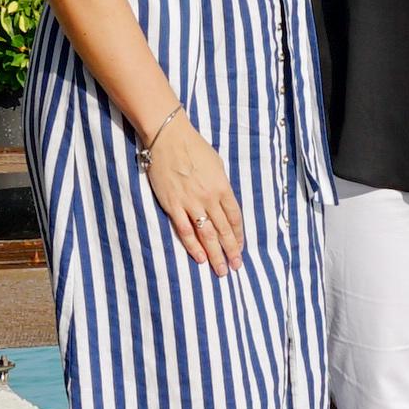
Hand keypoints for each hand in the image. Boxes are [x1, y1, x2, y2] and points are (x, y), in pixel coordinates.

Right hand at [143, 113, 244, 273]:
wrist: (168, 138)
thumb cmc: (194, 148)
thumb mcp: (216, 165)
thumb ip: (221, 186)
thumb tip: (224, 204)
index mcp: (222, 187)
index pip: (234, 218)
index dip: (238, 235)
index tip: (240, 248)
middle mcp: (209, 198)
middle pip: (223, 230)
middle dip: (231, 250)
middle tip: (235, 267)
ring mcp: (190, 203)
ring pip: (206, 234)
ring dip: (215, 254)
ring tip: (221, 270)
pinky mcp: (172, 205)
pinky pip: (185, 230)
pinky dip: (193, 246)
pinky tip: (200, 258)